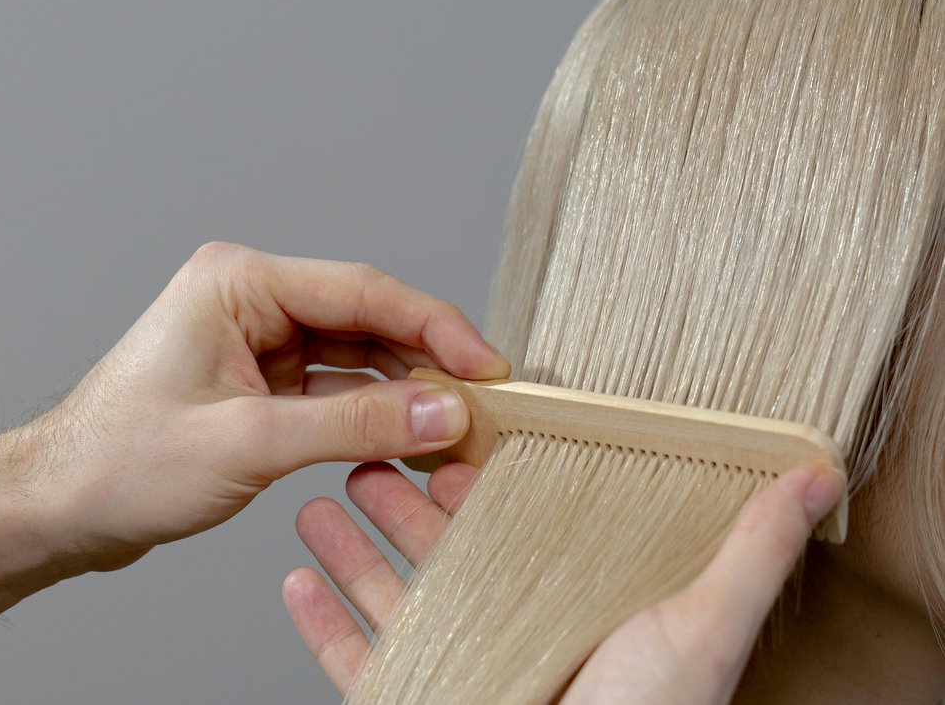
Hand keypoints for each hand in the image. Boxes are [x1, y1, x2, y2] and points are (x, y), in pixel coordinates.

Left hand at [2, 242, 509, 574]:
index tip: (487, 367)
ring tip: (456, 428)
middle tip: (484, 405)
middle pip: (367, 320)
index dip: (435, 327)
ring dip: (405, 392)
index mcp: (239, 283)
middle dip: (427, 363)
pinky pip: (335, 390)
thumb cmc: (120, 462)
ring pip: (357, 357)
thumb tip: (441, 411)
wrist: (58, 507)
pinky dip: (372, 415)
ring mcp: (257, 342)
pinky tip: (408, 439)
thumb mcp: (248, 442)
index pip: (363, 290)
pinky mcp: (260, 383)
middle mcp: (252, 301)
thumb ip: (354, 424)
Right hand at [282, 460, 843, 702]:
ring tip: (318, 500)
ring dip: (349, 547)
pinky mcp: (410, 700)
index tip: (446, 432)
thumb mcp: (703, 621)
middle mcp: (506, 631)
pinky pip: (352, 660)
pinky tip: (294, 579)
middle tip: (364, 451)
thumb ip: (750, 547)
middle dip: (396, 500)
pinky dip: (318, 621)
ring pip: (388, 595)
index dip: (475, 478)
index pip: (512, 524)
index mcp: (563, 601)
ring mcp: (454, 668)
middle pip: (436, 551)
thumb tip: (816, 473)